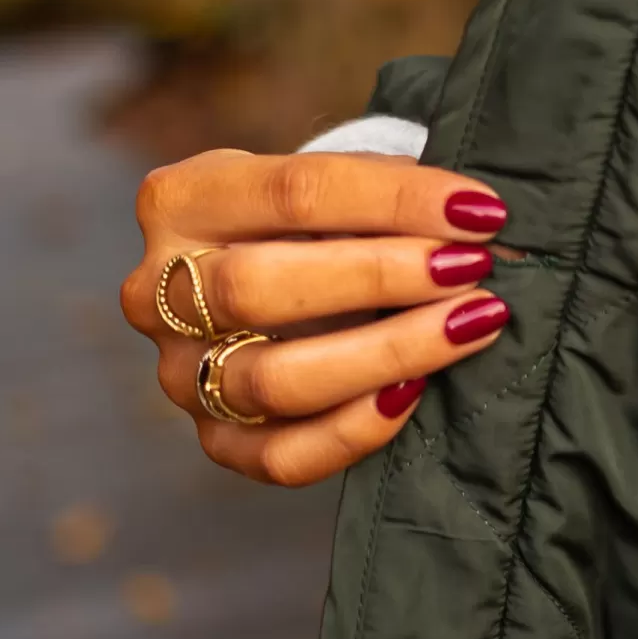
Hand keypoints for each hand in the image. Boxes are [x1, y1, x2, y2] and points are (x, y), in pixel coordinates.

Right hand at [121, 148, 515, 488]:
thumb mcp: (335, 183)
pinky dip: (356, 429)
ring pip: (274, 379)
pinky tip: (415, 391)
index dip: (395, 200)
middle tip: (470, 269)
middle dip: (381, 276)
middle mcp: (156, 291)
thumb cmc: (318, 220)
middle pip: (259, 287)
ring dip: (387, 351)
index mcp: (181, 201)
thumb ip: (393, 194)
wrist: (279, 277)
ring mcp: (180, 374)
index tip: (479, 212)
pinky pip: (282, 455)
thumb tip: (481, 223)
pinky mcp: (215, 440)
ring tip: (470, 325)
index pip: (292, 192)